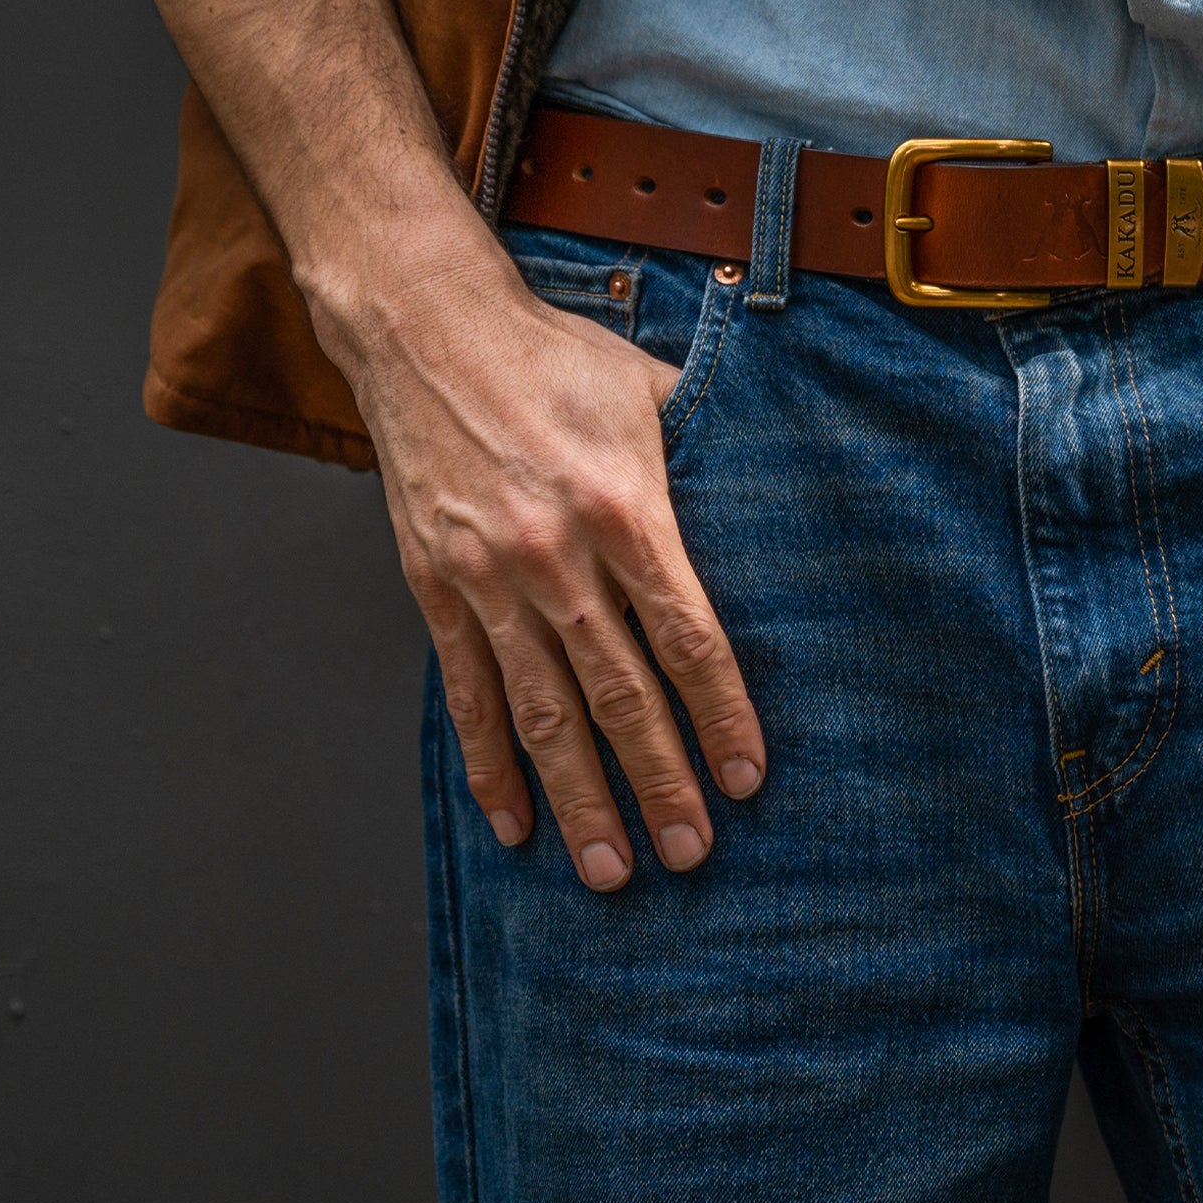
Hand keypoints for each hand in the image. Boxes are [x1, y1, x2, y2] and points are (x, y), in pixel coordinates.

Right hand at [312, 230, 765, 892]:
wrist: (427, 332)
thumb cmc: (551, 357)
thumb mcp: (647, 387)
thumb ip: (708, 446)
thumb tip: (776, 482)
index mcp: (624, 508)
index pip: (685, 635)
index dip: (720, 713)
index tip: (748, 777)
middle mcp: (555, 555)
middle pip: (618, 692)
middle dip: (659, 781)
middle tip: (692, 853)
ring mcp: (488, 579)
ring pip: (541, 712)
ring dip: (579, 798)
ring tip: (612, 870)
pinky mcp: (435, 587)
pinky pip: (466, 693)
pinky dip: (489, 764)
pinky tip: (515, 822)